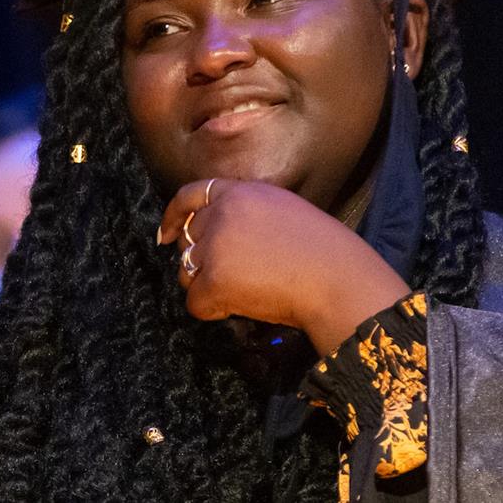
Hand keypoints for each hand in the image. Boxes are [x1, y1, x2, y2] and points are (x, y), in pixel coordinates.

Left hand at [158, 179, 409, 353]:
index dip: (173, 215)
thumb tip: (217, 234)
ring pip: (186, 271)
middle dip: (202, 261)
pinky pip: (195, 302)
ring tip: (246, 291)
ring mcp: (215, 246)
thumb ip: (248, 214)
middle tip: (232, 278)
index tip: (165, 233)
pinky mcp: (213, 279)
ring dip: (207, 286)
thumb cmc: (323, 254)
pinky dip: (214, 310)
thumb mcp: (284, 211)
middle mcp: (222, 213)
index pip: (191, 195)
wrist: (337, 280)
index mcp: (242, 192)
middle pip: (188, 239)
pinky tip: (243, 307)